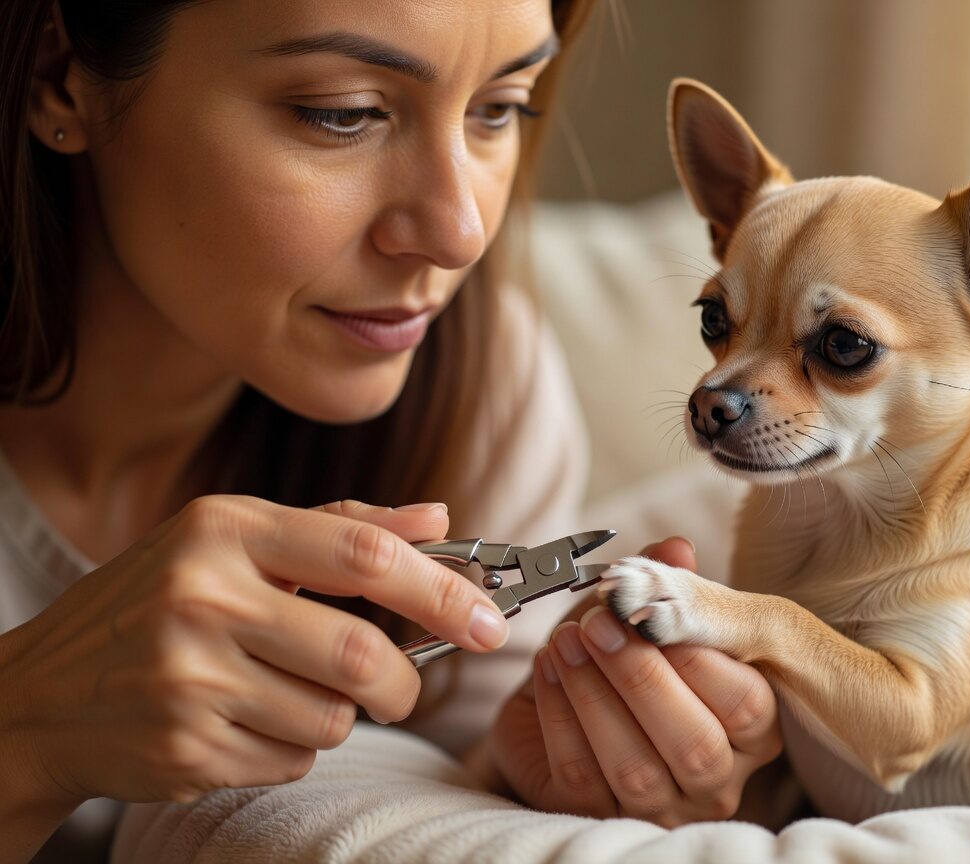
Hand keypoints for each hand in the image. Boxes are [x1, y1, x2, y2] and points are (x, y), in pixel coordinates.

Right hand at [0, 496, 508, 813]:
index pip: (364, 555)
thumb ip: (341, 527)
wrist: (40, 695)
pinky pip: (293, 761)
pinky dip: (293, 749)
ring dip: (337, 716)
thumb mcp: (234, 539)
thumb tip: (440, 517)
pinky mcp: (184, 750)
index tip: (490, 620)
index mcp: (224, 529)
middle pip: (361, 655)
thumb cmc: (157, 602)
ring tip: (283, 691)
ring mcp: (189, 679)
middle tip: (401, 686)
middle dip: (404, 683)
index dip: (443, 590)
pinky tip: (243, 722)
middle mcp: (203, 598)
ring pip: (334, 718)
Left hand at [489, 538, 780, 826]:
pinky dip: (560, 717)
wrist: (561, 706)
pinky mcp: (601, 819)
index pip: (747, 704)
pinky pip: (580, 776)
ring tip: (566, 642)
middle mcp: (717, 779)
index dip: (699, 659)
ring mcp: (662, 808)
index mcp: (752, 730)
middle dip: (641, 678)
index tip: (653, 614)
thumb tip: (676, 547)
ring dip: (594, 695)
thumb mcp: (646, 616)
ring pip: (635, 767)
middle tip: (599, 625)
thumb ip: (666, 582)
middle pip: (695, 745)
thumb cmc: (622, 660)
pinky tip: (547, 670)